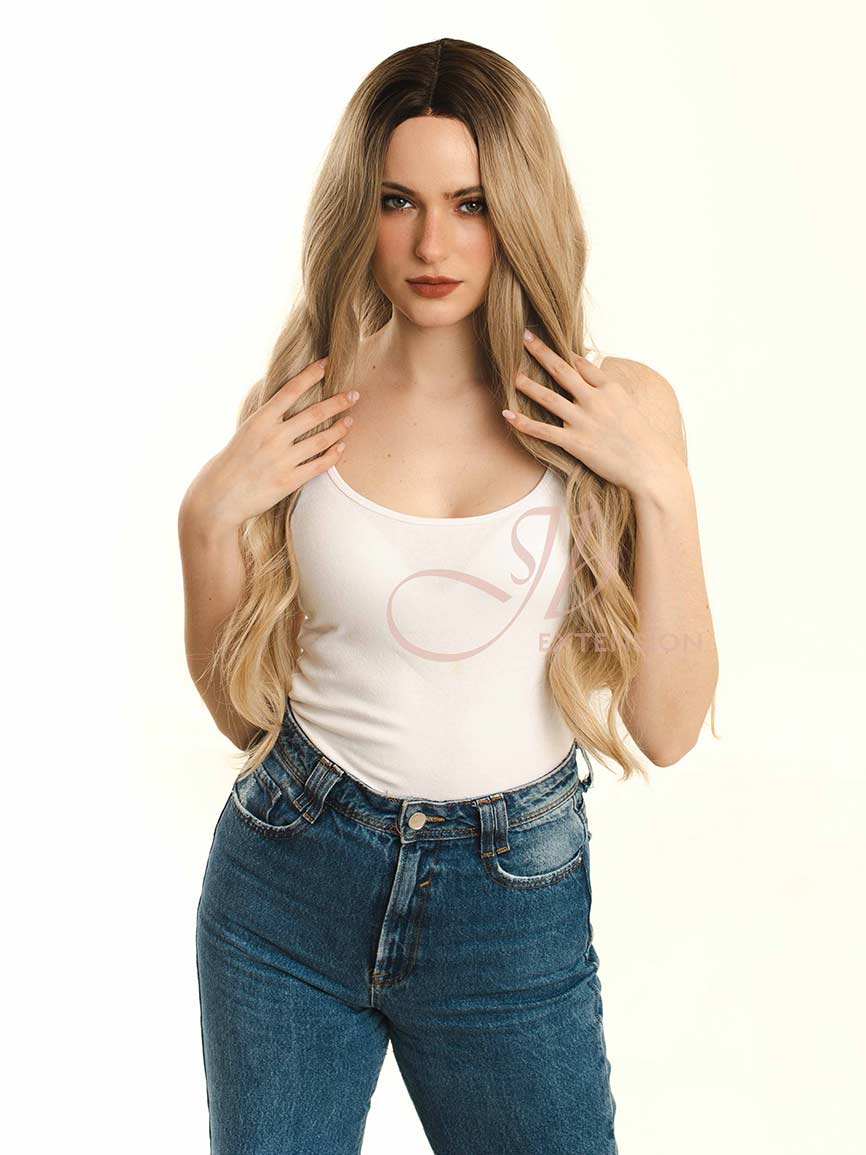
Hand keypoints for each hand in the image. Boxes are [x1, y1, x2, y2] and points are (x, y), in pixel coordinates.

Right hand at [181, 355, 358, 531]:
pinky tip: (342, 447)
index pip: (291, 390)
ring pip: (322, 438)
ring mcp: (283, 459)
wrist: (220, 496)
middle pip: (315, 413)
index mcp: (260, 420)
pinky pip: (319, 464)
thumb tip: (283, 396)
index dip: (311, 374)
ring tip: (351, 420)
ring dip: (340, 428)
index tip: (327, 363)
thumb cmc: (232, 461)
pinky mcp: (289, 481)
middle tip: (354, 395)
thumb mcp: (245, 431)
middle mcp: (273, 437)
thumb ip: (266, 416)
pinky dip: (333, 454)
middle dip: (338, 402)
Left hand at [505, 331, 682, 494]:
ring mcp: (583, 421)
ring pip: (548, 397)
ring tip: (511, 373)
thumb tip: (597, 379)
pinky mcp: (575, 443)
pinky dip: (523, 423)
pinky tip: (507, 414)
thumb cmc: (644, 439)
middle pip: (562, 370)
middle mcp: (594, 400)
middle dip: (541, 352)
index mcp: (610, 388)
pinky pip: (543, 430)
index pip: (582, 364)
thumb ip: (610, 391)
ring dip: (527, 384)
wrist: (650, 466)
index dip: (564, 353)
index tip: (550, 340)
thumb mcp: (630, 406)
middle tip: (525, 337)